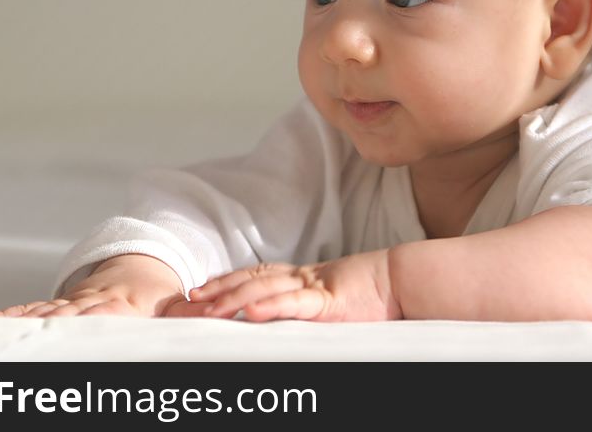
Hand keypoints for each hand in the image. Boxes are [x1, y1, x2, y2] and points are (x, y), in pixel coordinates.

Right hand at [0, 254, 208, 317]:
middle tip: (18, 342)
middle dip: (43, 328)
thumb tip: (200, 311)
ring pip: (42, 312)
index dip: (88, 321)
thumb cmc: (160, 298)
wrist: (142, 270)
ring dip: (18, 323)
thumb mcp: (176, 304)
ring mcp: (73, 304)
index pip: (103, 315)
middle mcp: (93, 303)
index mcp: (123, 304)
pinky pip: (30, 310)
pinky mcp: (59, 306)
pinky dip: (9, 316)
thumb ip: (186, 311)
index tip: (70, 331)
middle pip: (64, 317)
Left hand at [189, 249, 401, 321]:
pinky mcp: (329, 301)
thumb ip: (305, 304)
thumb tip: (273, 316)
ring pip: (265, 289)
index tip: (200, 291)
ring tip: (208, 309)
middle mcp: (301, 277)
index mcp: (301, 277)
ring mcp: (314, 287)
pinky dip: (271, 306)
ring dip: (234, 298)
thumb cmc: (371, 293)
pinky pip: (295, 304)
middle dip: (219, 289)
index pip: (255, 275)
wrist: (402, 280)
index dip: (226, 280)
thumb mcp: (330, 297)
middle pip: (251, 279)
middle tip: (189, 299)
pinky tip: (250, 311)